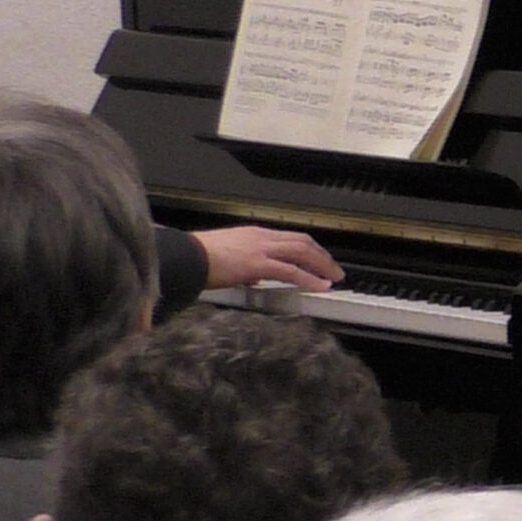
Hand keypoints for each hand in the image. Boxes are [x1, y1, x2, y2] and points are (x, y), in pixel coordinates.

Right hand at [196, 226, 342, 290]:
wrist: (186, 257)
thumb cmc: (200, 259)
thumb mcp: (229, 257)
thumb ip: (246, 266)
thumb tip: (256, 277)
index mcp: (254, 234)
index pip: (290, 237)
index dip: (309, 248)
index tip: (320, 258)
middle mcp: (261, 237)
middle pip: (302, 242)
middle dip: (322, 256)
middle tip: (334, 270)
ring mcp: (260, 249)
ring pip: (301, 252)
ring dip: (322, 265)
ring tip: (334, 278)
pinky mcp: (257, 264)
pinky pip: (290, 271)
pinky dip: (309, 278)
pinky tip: (320, 286)